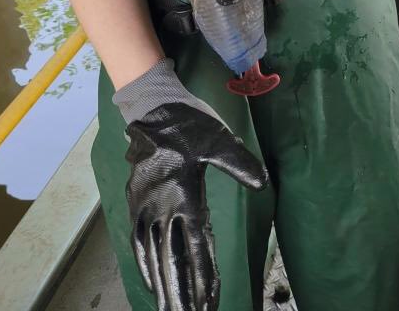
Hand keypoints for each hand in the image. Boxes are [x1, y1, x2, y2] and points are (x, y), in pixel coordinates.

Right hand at [126, 102, 268, 310]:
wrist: (151, 107)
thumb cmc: (188, 123)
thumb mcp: (218, 139)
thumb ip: (239, 163)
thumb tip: (263, 183)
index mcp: (184, 195)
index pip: (195, 246)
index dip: (203, 277)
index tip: (209, 303)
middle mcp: (162, 207)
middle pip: (170, 260)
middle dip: (180, 294)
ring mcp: (145, 207)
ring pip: (153, 255)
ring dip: (163, 286)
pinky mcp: (135, 202)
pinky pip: (138, 241)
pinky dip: (145, 265)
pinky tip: (152, 282)